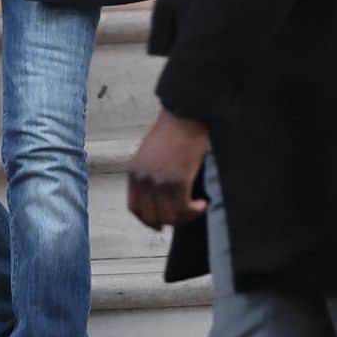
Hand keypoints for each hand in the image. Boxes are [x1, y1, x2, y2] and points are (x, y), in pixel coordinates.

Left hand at [127, 108, 209, 229]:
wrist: (186, 115)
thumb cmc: (173, 132)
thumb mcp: (150, 155)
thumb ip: (149, 175)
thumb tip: (160, 200)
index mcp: (134, 173)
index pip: (135, 208)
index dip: (149, 219)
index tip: (163, 221)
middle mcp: (143, 179)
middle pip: (152, 217)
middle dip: (170, 221)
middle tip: (185, 215)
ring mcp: (159, 181)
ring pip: (170, 216)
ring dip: (185, 217)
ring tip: (196, 208)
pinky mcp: (177, 181)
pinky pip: (184, 208)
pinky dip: (195, 211)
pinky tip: (202, 203)